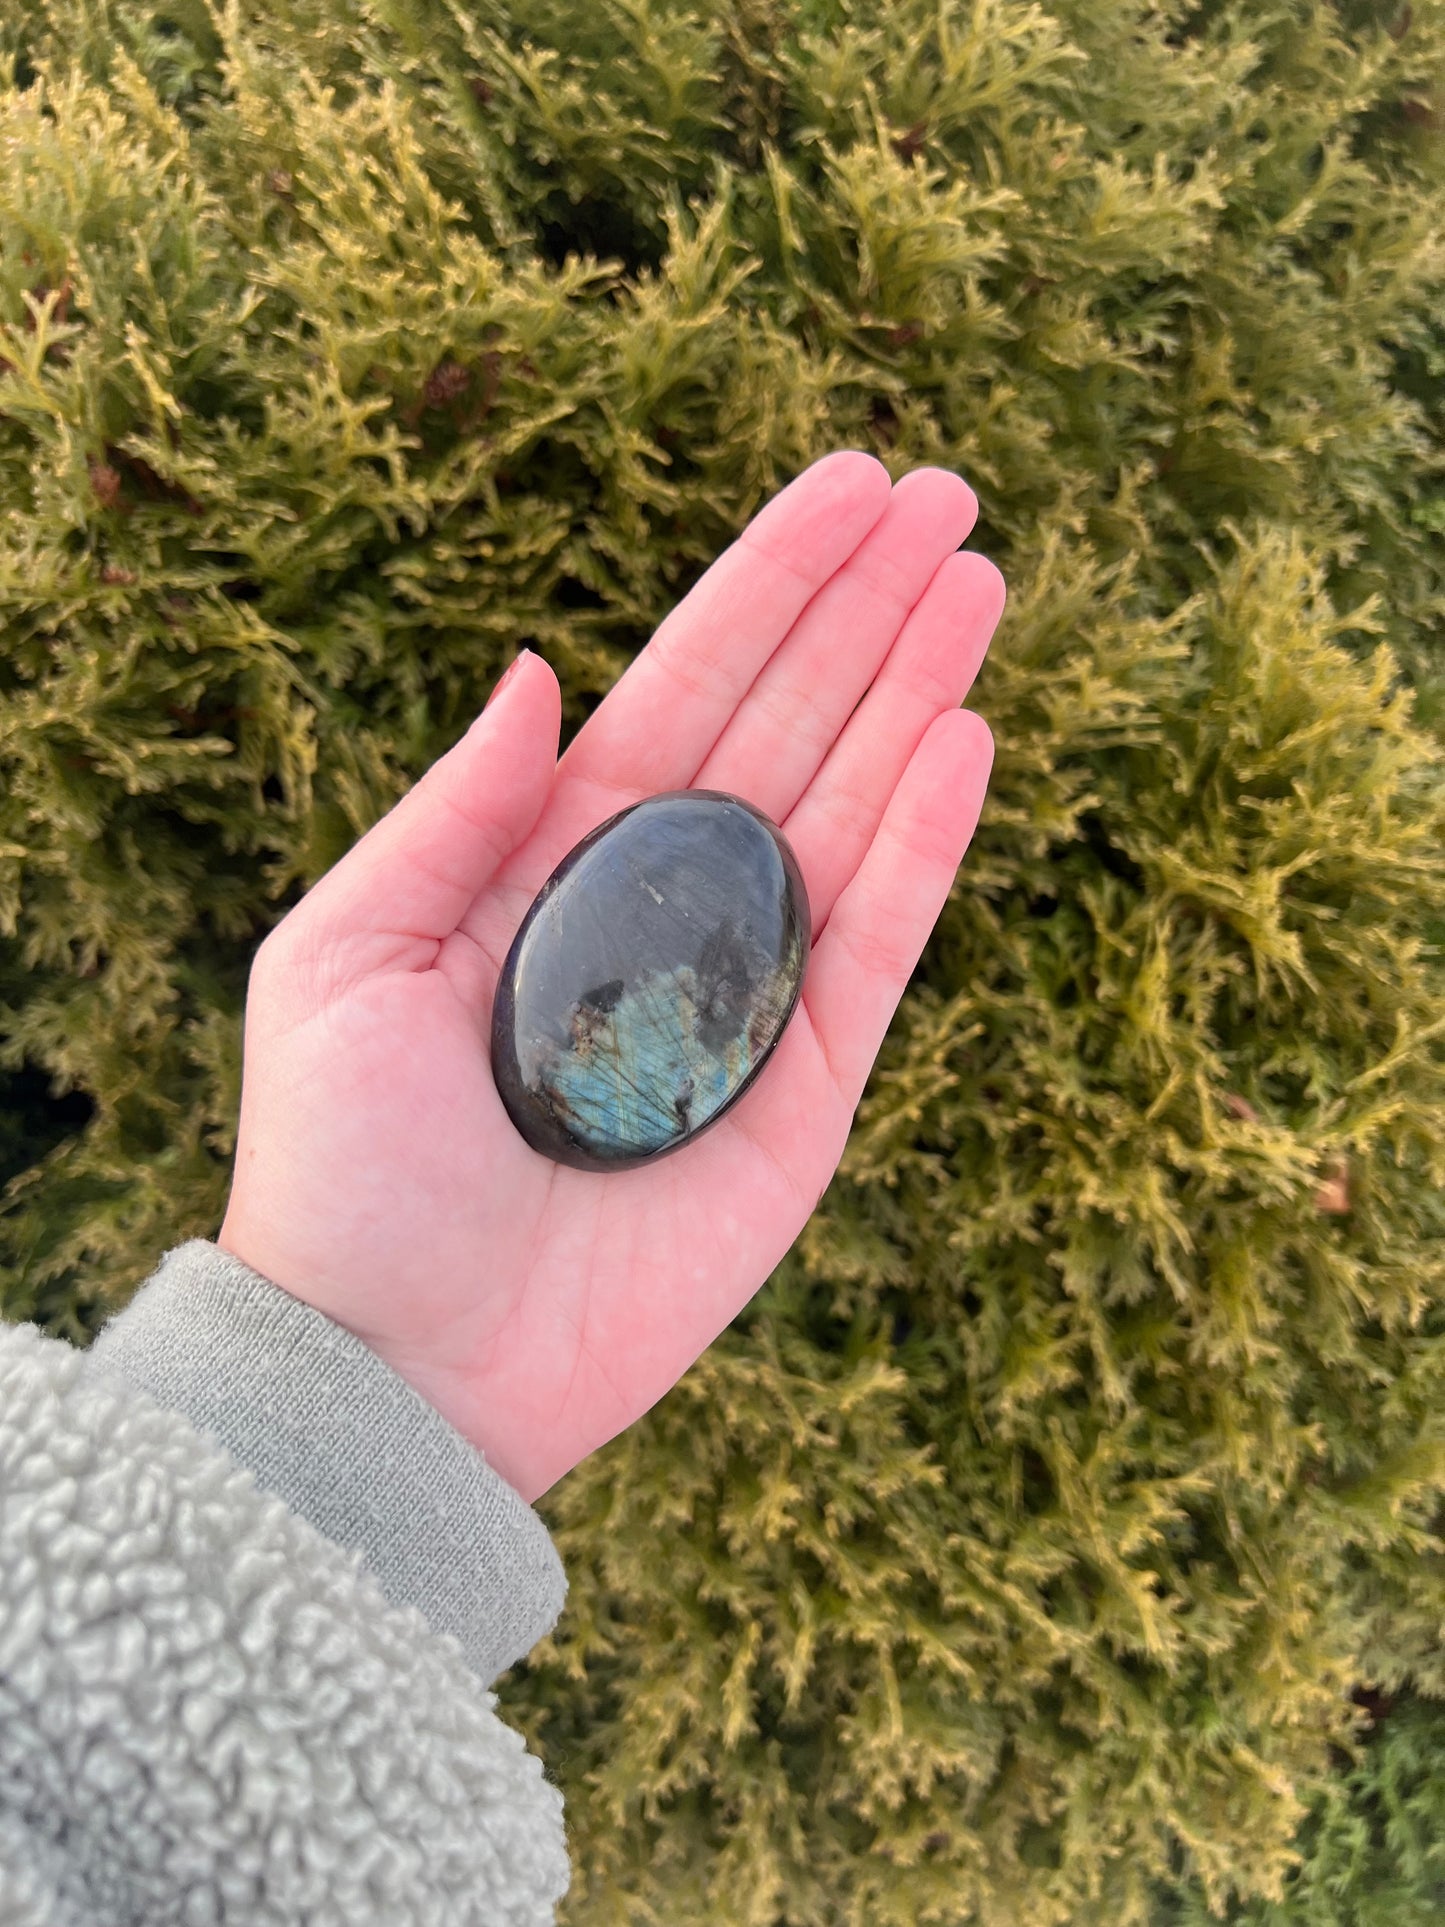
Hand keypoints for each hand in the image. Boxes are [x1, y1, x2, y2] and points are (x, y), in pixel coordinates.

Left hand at [217, 452, 1004, 1503]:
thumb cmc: (344, 1166)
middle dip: (867, 609)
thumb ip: (455, 811)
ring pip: (853, 810)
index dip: (770, 583)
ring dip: (917, 691)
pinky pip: (880, 946)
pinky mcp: (804, 1092)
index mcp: (556, 858)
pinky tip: (966, 736)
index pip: (687, 688)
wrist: (398, 1366)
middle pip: (791, 724)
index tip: (852, 483)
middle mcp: (665, 909)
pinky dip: (927, 842)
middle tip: (954, 497)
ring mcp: (746, 995)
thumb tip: (542, 670)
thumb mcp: (344, 955)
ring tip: (981, 581)